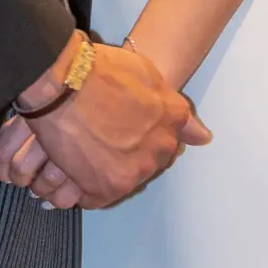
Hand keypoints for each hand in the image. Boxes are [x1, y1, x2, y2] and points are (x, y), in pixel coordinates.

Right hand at [0, 40, 210, 210]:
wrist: (65, 82)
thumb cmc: (100, 70)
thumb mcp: (146, 72)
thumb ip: (171, 105)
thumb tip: (202, 136)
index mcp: (172, 118)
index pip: (170, 138)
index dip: (144, 135)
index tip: (128, 132)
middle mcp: (160, 149)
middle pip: (145, 162)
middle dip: (124, 154)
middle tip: (99, 138)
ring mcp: (134, 172)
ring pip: (121, 179)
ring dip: (102, 170)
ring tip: (80, 151)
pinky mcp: (106, 188)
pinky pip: (94, 197)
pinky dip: (80, 188)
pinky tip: (69, 170)